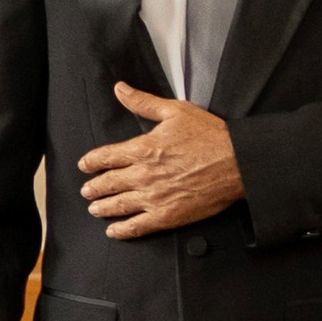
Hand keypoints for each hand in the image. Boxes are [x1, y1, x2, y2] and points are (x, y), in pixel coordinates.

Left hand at [78, 88, 245, 237]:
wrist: (236, 163)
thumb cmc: (210, 136)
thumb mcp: (175, 111)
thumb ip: (143, 102)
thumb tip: (120, 89)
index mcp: (143, 149)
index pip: (106, 157)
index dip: (91, 162)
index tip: (85, 165)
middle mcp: (143, 175)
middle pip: (108, 183)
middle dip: (94, 188)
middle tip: (87, 191)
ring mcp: (154, 197)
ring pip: (118, 205)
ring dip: (102, 208)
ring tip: (95, 209)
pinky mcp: (167, 216)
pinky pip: (137, 226)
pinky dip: (122, 230)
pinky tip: (114, 231)